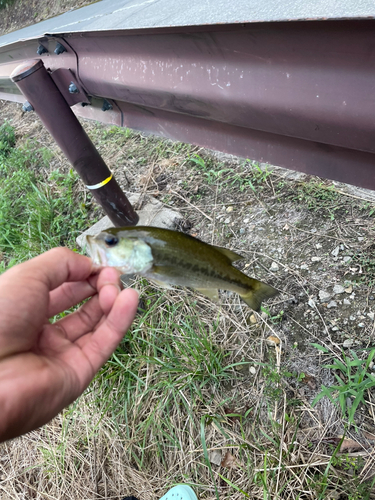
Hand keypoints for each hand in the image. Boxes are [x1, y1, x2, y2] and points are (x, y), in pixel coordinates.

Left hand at [0, 247, 138, 441]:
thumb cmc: (0, 317)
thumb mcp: (28, 276)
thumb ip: (62, 264)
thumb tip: (90, 264)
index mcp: (25, 309)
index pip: (62, 288)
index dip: (82, 274)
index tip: (98, 265)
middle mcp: (43, 331)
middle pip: (82, 306)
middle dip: (100, 287)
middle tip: (112, 276)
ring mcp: (62, 353)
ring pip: (96, 324)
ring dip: (112, 302)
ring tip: (121, 288)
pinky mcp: (80, 372)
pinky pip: (103, 343)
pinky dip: (120, 321)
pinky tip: (130, 299)